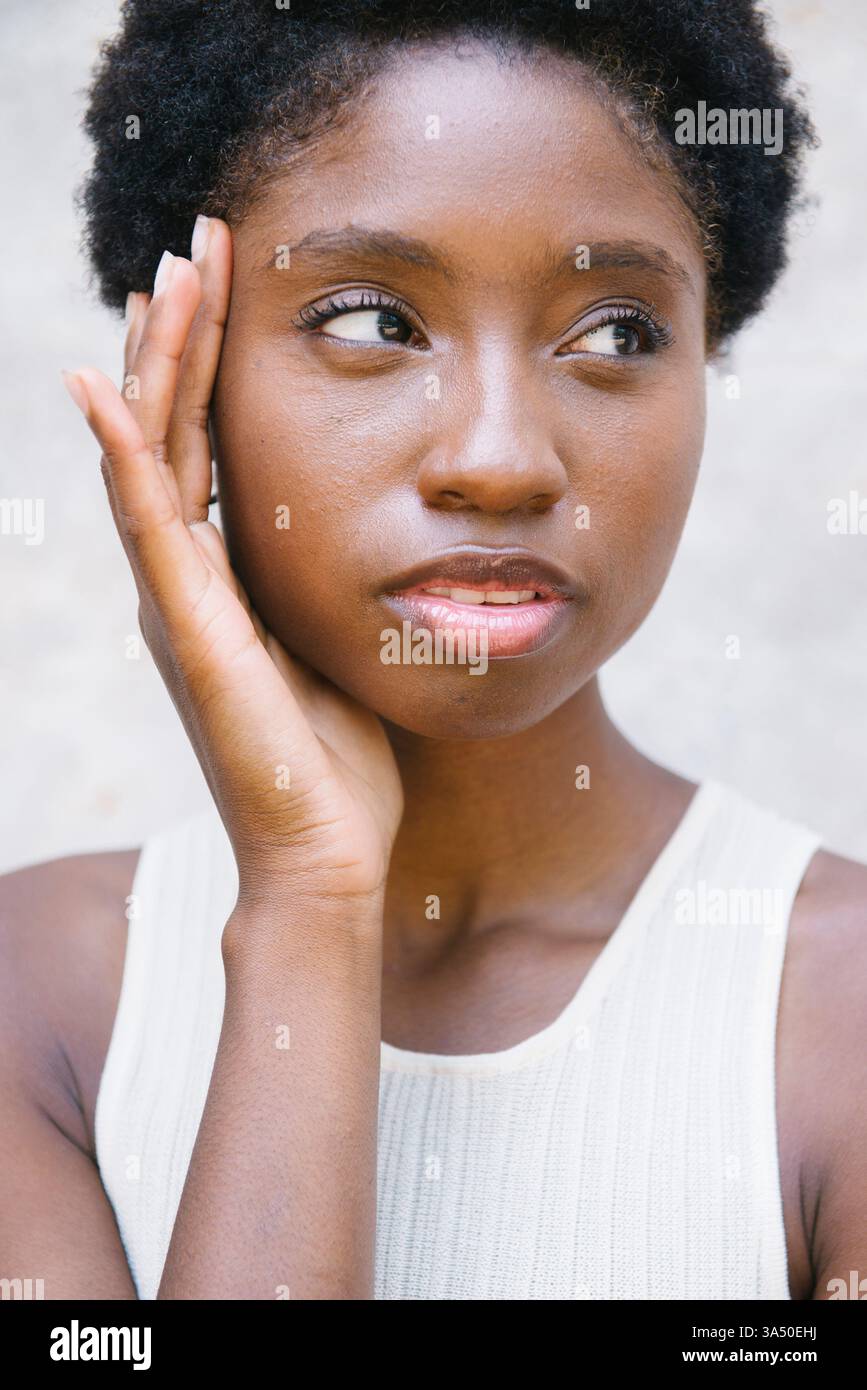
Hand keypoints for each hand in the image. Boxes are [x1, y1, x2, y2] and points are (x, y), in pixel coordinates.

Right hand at [62, 217, 402, 912]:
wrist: (328, 856)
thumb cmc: (344, 763)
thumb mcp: (343, 647)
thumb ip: (331, 585)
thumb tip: (376, 531)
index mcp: (226, 580)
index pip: (209, 448)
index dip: (214, 363)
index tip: (231, 282)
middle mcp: (188, 582)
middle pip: (174, 432)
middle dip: (183, 337)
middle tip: (194, 244)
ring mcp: (179, 604)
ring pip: (154, 459)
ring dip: (157, 367)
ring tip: (165, 276)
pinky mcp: (188, 632)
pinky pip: (148, 525)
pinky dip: (123, 454)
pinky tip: (101, 386)